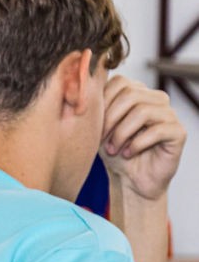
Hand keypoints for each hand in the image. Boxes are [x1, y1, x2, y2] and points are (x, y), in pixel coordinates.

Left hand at [100, 76, 185, 201]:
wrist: (129, 179)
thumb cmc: (113, 150)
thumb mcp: (97, 127)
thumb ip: (94, 106)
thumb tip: (83, 91)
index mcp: (138, 92)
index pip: (119, 82)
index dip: (102, 102)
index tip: (93, 124)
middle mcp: (157, 99)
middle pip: (130, 94)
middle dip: (110, 119)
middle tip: (102, 140)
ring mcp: (169, 115)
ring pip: (142, 111)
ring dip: (121, 133)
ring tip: (113, 149)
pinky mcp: (178, 132)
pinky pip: (156, 131)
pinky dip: (136, 144)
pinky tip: (128, 153)